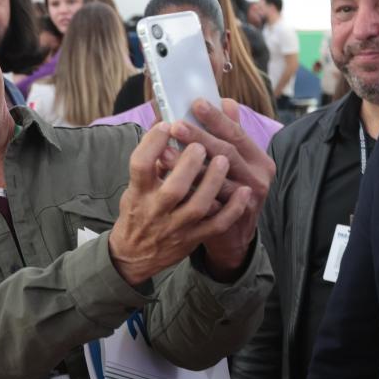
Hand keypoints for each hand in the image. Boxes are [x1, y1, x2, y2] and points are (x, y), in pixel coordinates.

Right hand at [108, 120, 251, 285]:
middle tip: (200, 145)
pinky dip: (232, 209)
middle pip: (174, 188)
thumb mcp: (134, 187)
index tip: (165, 125)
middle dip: (190, 164)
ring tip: (224, 159)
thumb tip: (165, 124)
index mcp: (137, 193)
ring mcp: (175, 227)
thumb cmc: (137, 211)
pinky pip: (216, 226)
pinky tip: (244, 192)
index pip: (140, 165)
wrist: (134, 254)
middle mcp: (155, 210)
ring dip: (213, 182)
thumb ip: (150, 161)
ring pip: (199, 206)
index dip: (152, 143)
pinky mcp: (192, 238)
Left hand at [164, 98, 274, 279]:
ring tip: (163, 153)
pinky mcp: (227, 220)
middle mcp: (256, 179)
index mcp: (258, 160)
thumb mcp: (236, 161)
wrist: (233, 237)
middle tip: (174, 125)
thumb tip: (223, 100)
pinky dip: (185, 192)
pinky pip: (205, 204)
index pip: (237, 133)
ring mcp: (244, 202)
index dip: (216, 118)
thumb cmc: (229, 189)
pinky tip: (166, 182)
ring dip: (187, 166)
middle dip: (199, 138)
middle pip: (226, 153)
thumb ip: (229, 132)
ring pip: (215, 181)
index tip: (195, 103)